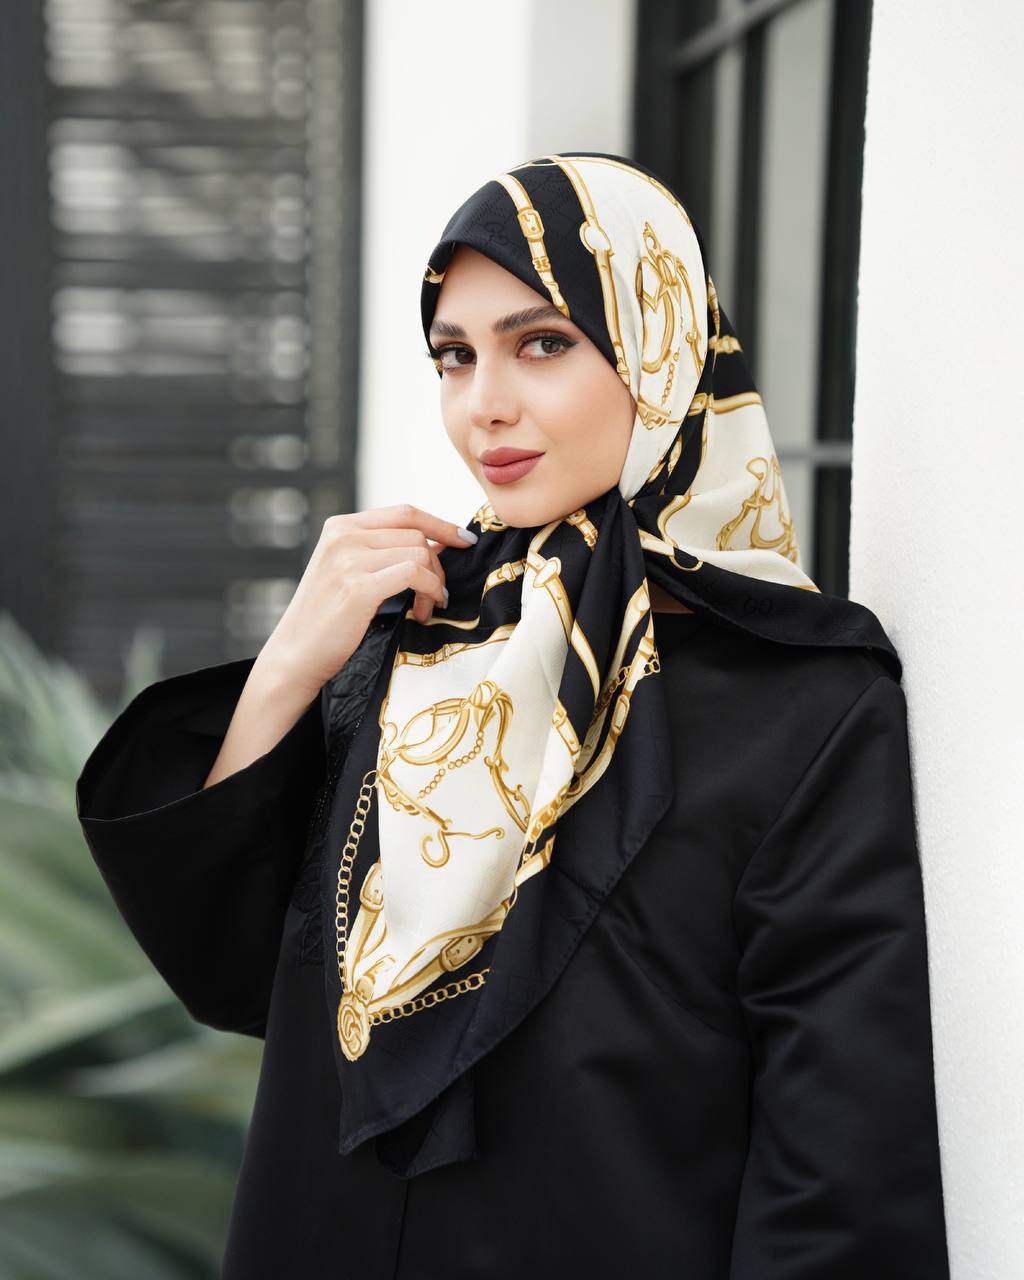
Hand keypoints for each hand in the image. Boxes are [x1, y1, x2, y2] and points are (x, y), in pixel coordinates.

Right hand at [257, 504, 476, 695]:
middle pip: (416, 535)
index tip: (464, 540)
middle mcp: (343, 537)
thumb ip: (384, 551)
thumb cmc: (327, 618)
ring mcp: (348, 560)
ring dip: (434, 583)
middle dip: (437, 565)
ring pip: (419, 554)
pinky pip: (413, 574)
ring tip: (426, 607)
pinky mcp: (357, 587)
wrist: (296, 654)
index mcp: (340, 527)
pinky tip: (424, 610)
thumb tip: (439, 541)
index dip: (440, 524)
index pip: (404, 513)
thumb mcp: (349, 571)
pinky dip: (429, 591)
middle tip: (436, 594)